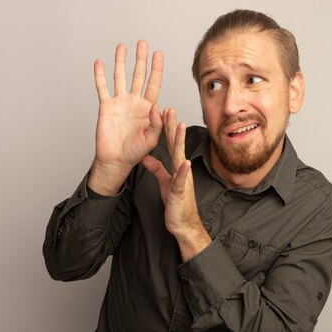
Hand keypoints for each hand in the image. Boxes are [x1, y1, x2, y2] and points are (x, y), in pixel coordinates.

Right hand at [88, 40, 163, 194]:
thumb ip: (157, 123)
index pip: (154, 84)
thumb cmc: (135, 152)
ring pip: (120, 77)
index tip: (158, 54)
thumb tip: (158, 106)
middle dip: (141, 59)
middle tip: (143, 43)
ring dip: (121, 61)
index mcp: (148, 108)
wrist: (116, 160)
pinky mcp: (106, 107)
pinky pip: (102, 88)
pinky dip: (100, 76)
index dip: (156, 69)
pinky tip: (100, 63)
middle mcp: (134, 102)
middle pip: (138, 75)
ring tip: (122, 46)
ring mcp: (119, 103)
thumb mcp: (152, 139)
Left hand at [142, 109, 210, 260]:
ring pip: (180, 157)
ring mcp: (182, 179)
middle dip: (173, 127)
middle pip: (176, 144)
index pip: (171, 143)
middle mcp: (181, 170)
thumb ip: (156, 168)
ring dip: (180, 142)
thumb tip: (146, 156)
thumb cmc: (176, 203)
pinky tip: (184, 163)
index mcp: (176, 167)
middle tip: (170, 109)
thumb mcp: (163, 182)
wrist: (183, 223)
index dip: (167, 128)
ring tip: (180, 126)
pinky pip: (181, 180)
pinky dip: (183, 171)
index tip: (164, 111)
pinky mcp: (181, 191)